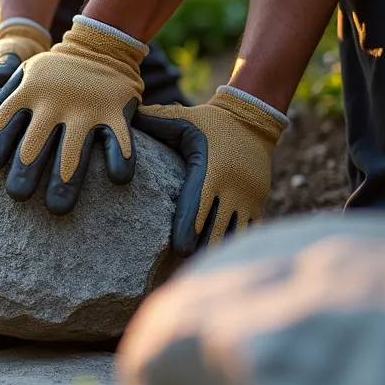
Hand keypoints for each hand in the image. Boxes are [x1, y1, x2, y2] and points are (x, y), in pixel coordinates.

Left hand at [0, 16, 146, 214]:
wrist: (100, 46)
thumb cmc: (54, 70)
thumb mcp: (24, 73)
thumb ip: (2, 96)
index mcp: (29, 93)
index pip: (7, 122)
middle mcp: (55, 103)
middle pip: (36, 143)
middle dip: (25, 171)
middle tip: (17, 196)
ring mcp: (86, 109)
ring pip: (73, 150)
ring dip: (65, 180)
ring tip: (56, 208)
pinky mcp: (115, 112)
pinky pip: (118, 139)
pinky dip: (120, 158)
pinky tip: (117, 179)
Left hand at [134, 87, 287, 255]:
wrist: (253, 121)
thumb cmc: (210, 122)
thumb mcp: (184, 119)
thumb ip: (156, 121)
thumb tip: (126, 116)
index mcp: (210, 171)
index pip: (198, 207)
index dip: (188, 231)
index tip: (178, 250)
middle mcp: (231, 188)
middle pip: (216, 228)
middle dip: (200, 249)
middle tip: (183, 267)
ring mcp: (247, 198)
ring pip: (234, 233)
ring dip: (217, 250)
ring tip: (200, 269)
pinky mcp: (259, 202)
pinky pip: (249, 230)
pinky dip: (234, 244)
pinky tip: (220, 259)